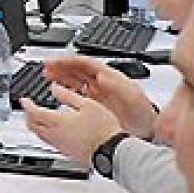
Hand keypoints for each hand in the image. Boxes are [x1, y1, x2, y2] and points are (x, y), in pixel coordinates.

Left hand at [20, 86, 123, 165]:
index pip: (34, 112)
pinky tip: (53, 132)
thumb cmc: (102, 128)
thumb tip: (54, 88)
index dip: (26, 105)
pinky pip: (50, 143)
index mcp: (57, 121)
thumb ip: (67, 96)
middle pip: (32, 126)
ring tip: (37, 119)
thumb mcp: (87, 104)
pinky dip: (45, 134)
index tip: (24, 100)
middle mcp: (55, 135)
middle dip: (27, 116)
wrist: (111, 150)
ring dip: (35, 126)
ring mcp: (61, 146)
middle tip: (28, 109)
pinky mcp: (67, 153)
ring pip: (40, 135)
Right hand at [41, 55, 158, 138]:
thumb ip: (116, 86)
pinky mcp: (96, 105)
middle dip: (60, 66)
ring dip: (61, 76)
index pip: (85, 63)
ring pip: (76, 80)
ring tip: (47, 76)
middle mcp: (103, 83)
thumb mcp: (132, 98)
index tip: (53, 61)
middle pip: (78, 69)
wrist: (148, 132)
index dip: (67, 60)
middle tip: (45, 68)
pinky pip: (78, 94)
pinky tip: (59, 93)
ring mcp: (98, 93)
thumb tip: (102, 76)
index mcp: (110, 77)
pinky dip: (66, 91)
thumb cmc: (143, 114)